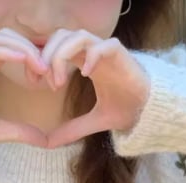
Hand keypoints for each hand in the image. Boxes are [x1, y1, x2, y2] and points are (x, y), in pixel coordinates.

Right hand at [0, 29, 50, 163]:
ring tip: (40, 66)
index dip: (31, 57)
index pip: (9, 51)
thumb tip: (46, 140)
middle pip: (5, 38)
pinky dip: (6, 52)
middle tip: (49, 70)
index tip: (49, 77)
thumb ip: (17, 132)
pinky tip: (24, 61)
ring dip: (22, 48)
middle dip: (31, 48)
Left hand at [40, 30, 149, 147]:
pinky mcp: (122, 55)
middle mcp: (93, 51)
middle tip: (47, 83)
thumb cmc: (125, 109)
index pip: (55, 47)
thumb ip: (71, 129)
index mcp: (84, 61)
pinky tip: (85, 75)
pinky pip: (104, 45)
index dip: (42, 59)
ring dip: (63, 55)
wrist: (150, 111)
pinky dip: (92, 55)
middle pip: (61, 36)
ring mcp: (106, 51)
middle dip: (48, 56)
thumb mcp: (93, 122)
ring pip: (78, 36)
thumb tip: (49, 144)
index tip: (35, 81)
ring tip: (60, 81)